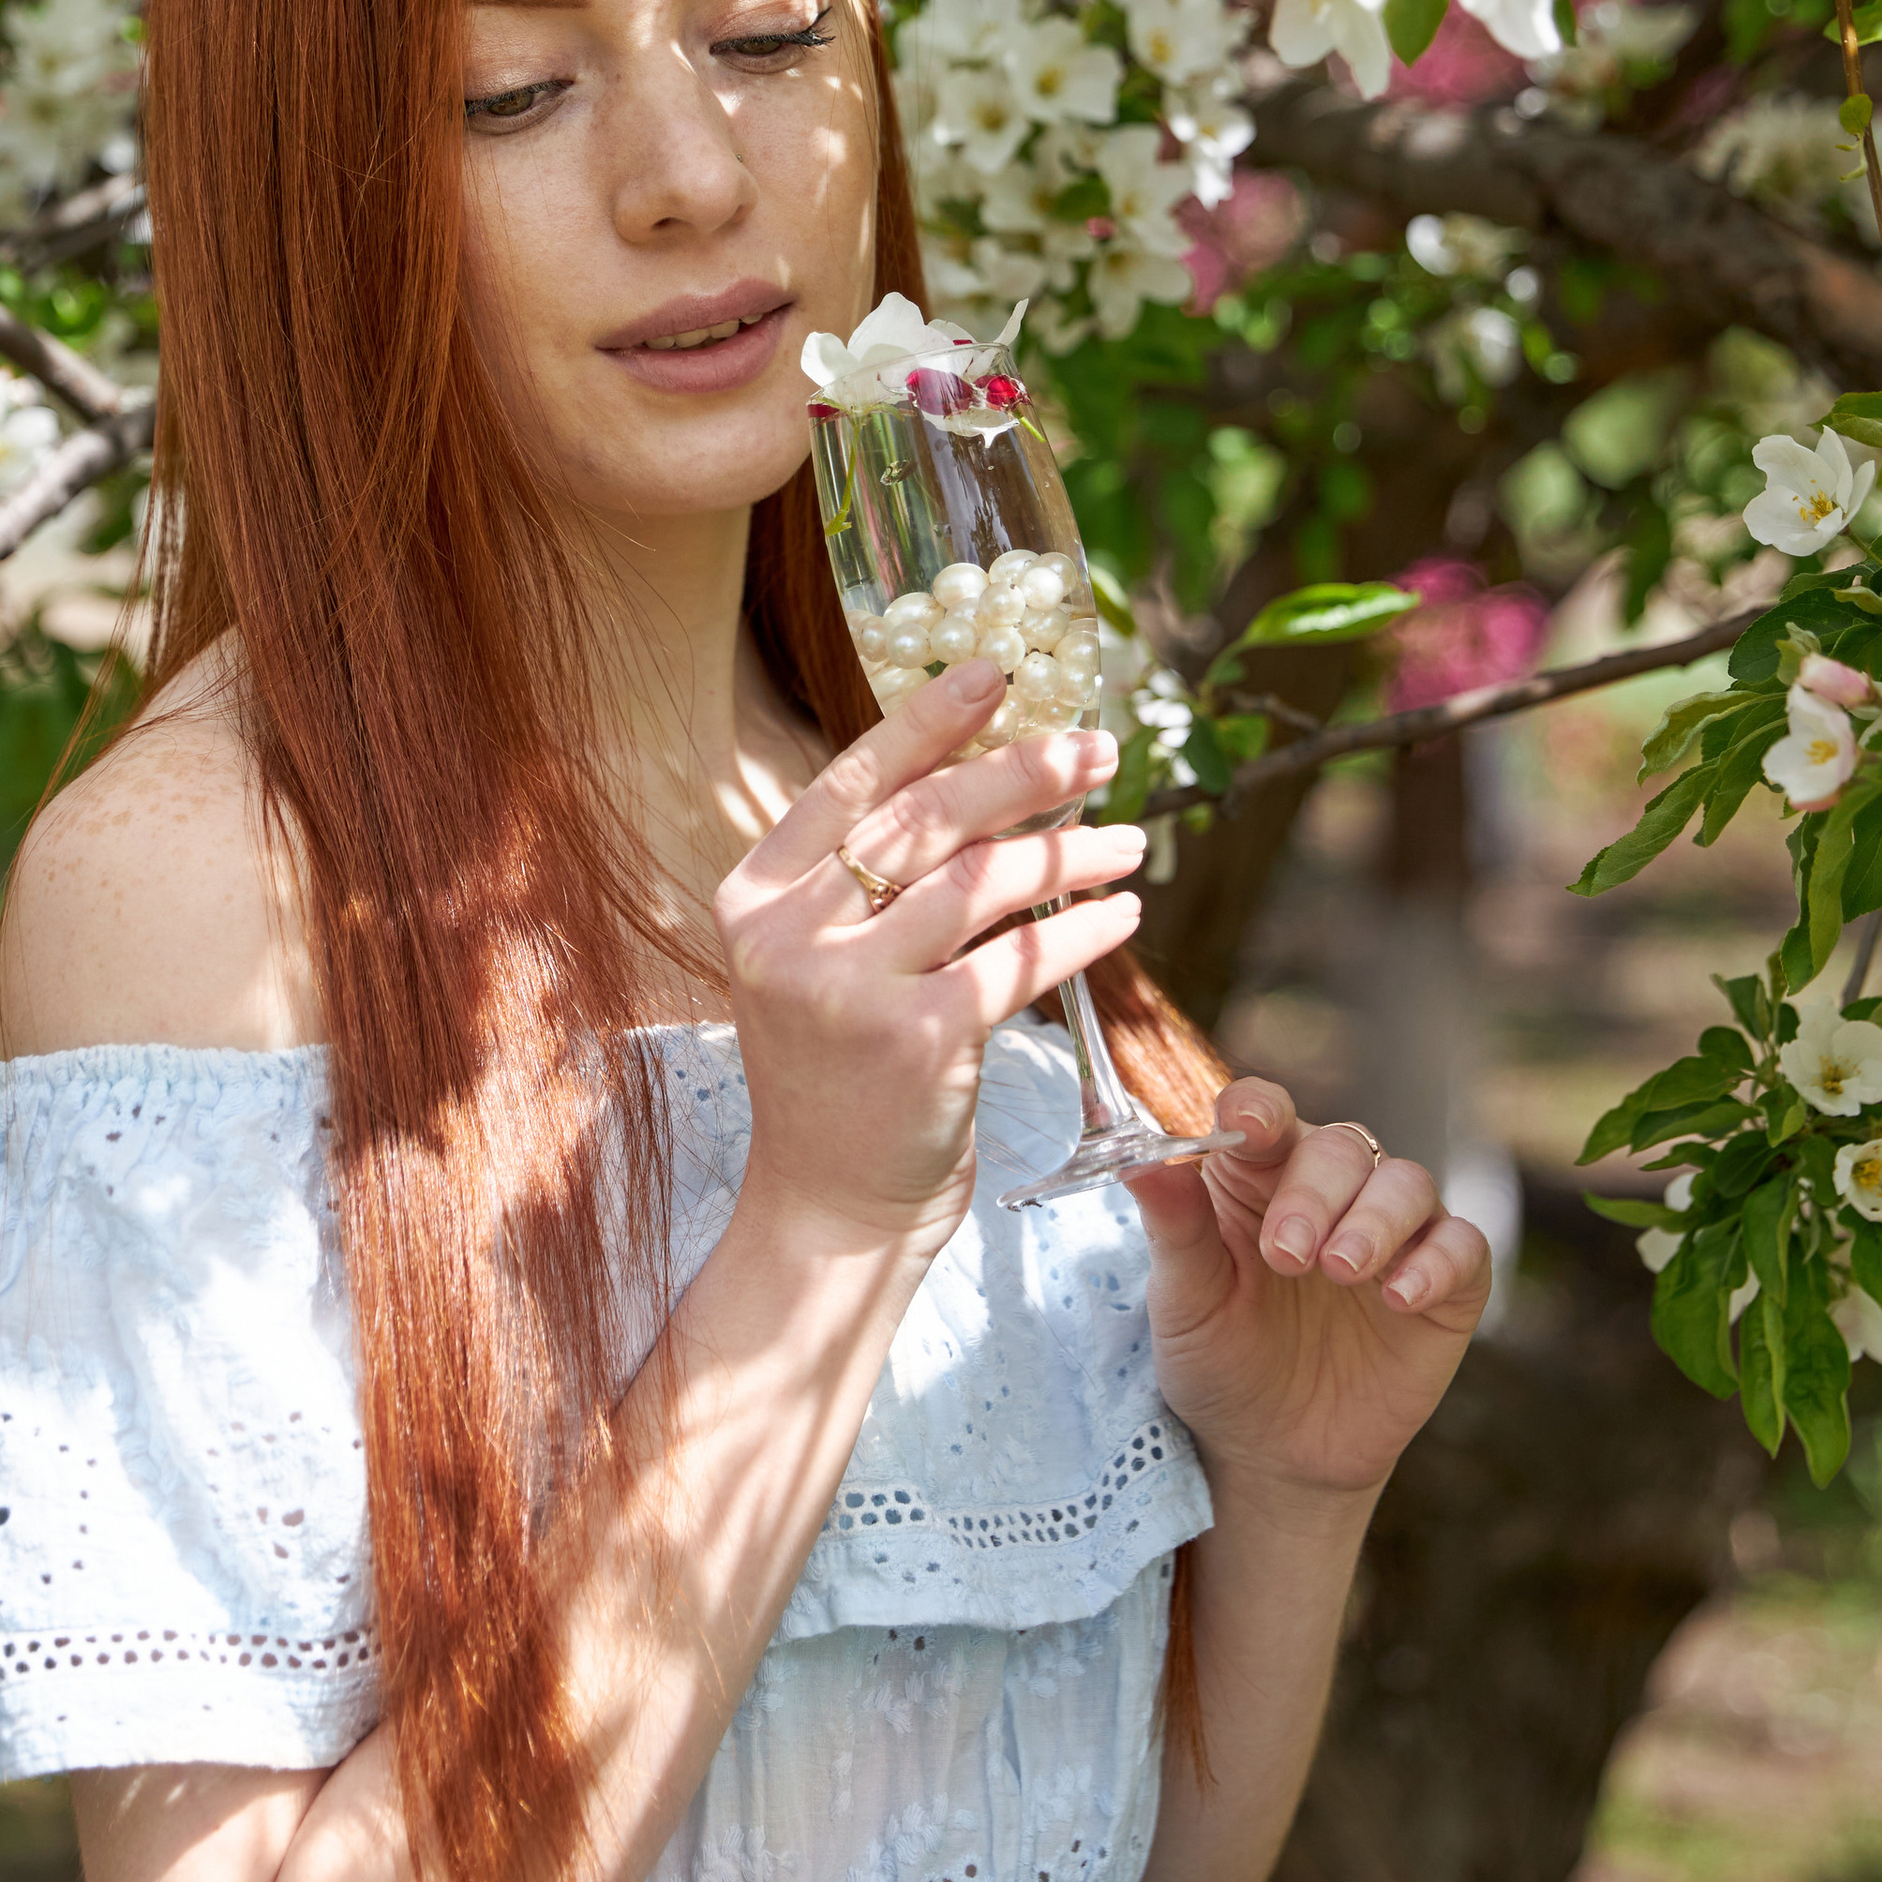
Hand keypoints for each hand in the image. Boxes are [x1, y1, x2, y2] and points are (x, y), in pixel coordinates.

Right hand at [717, 661, 1144, 1263]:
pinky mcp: (916, 1041)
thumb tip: (980, 772)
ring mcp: (846, 988)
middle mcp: (787, 934)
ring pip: (981, 884)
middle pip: (926, 819)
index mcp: (753, 896)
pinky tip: (1123, 916)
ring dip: (1070, 853)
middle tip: (1098, 751)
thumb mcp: (818, 963)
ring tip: (1128, 843)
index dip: (929, 719)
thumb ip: (866, 880)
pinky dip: (1081, 933)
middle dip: (1024, 772)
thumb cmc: (840, 1075)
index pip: (850, 780)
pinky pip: (1018, 962)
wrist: (828, 1209)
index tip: (1000, 672)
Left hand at [1129, 1082, 1491, 1501]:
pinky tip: (1399, 1298)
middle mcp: (1331, 1191)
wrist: (1271, 1455)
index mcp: (1257, 1177)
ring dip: (1376, 1219)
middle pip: (1340, 1147)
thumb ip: (1175, 1230)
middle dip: (1315, 1193)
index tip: (1247, 1125)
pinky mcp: (1444, 1285)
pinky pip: (1463, 1247)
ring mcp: (1393, 1234)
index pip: (1265, 1114)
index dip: (1259, 1109)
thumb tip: (1139, 1164)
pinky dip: (1437, 1261)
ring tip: (1340, 1269)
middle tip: (1287, 1255)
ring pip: (1407, 1183)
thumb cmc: (1219, 1362)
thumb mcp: (1185, 1304)